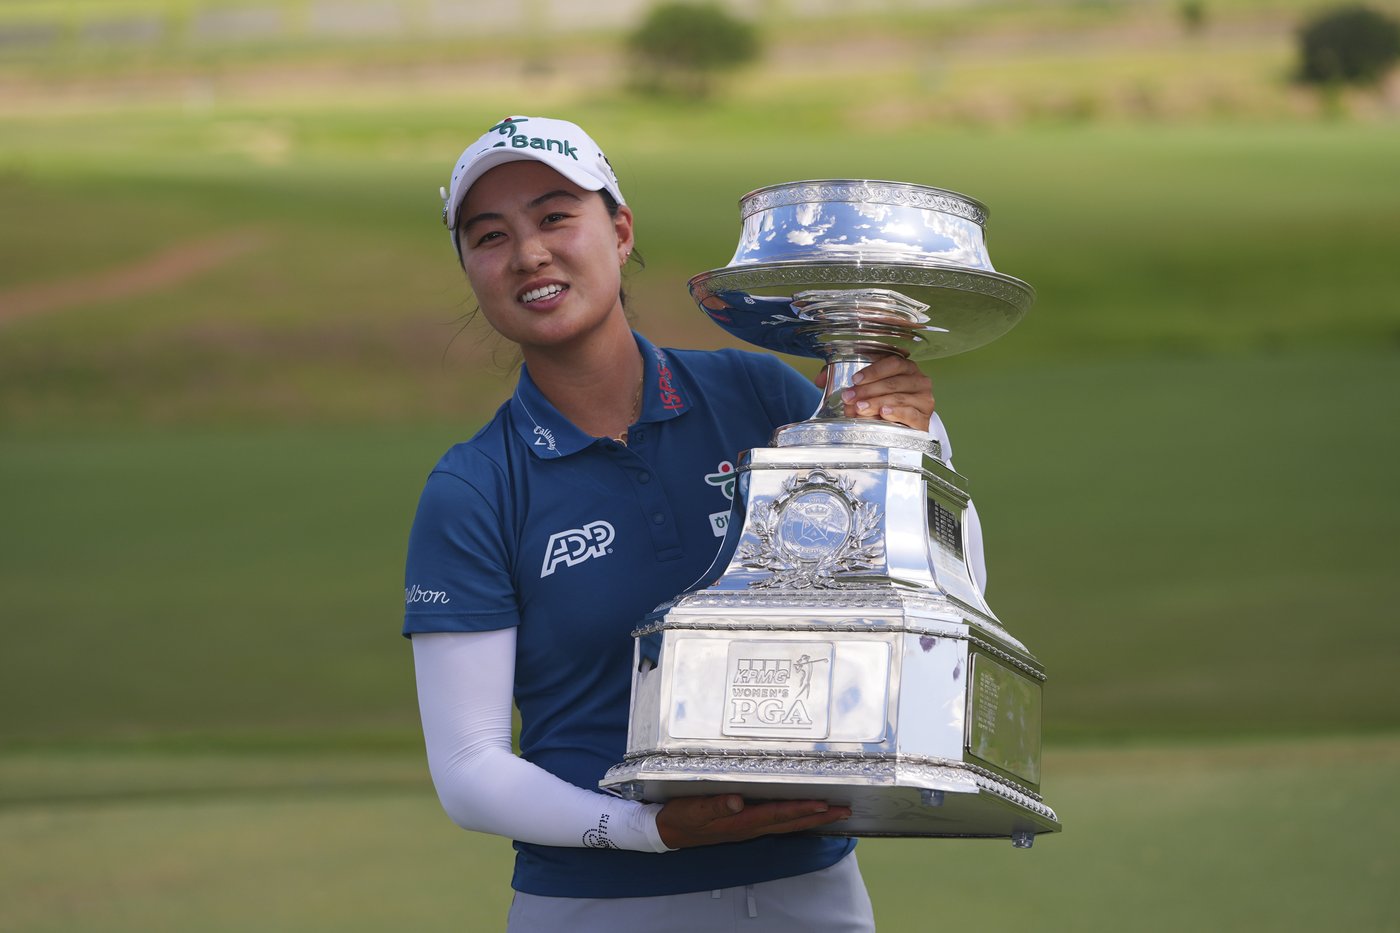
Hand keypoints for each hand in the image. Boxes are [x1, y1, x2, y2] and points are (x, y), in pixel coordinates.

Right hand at [655, 794, 850, 848]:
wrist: (667, 832)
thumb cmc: (680, 817)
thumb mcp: (692, 810)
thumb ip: (714, 806)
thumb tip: (737, 802)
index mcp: (740, 822)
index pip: (777, 815)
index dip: (800, 809)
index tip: (823, 804)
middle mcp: (750, 827)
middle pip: (791, 823)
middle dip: (818, 818)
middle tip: (845, 811)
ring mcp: (749, 828)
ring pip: (788, 825)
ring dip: (812, 819)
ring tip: (835, 813)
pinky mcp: (745, 824)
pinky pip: (778, 823)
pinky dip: (796, 819)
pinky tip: (804, 815)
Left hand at [814, 356, 933, 429]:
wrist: (906, 426)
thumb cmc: (884, 401)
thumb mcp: (867, 388)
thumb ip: (843, 379)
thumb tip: (820, 380)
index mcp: (906, 368)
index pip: (893, 362)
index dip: (874, 370)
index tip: (854, 380)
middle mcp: (919, 381)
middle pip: (894, 382)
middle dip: (868, 390)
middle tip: (849, 398)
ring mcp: (924, 400)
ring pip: (900, 398)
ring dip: (877, 403)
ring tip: (859, 408)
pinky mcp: (924, 420)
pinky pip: (911, 414)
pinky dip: (896, 412)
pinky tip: (883, 412)